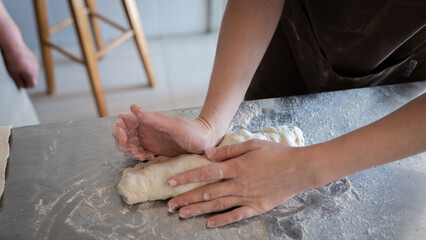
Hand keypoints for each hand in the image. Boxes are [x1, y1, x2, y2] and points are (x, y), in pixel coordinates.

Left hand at [1, 42, 38, 87]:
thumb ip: (19, 81)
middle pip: (34, 79)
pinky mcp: (35, 58)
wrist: (14, 46)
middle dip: (28, 80)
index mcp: (32, 75)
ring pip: (34, 72)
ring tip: (19, 69)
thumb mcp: (13, 74)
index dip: (26, 86)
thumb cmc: (13, 60)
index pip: (32, 85)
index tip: (21, 84)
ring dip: (28, 73)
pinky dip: (29, 67)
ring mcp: (36, 64)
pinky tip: (21, 63)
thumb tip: (22, 85)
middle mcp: (36, 70)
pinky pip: (33, 66)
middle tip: (19, 77)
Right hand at [113, 104, 220, 159]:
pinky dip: (139, 157)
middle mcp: (144, 129)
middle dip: (123, 145)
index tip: (125, 139)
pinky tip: (150, 157)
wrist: (205, 141)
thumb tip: (132, 106)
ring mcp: (148, 140)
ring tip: (144, 156)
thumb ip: (152, 118)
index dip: (117, 130)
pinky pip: (138, 153)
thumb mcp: (172, 125)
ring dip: (131, 152)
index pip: (122, 121)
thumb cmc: (192, 130)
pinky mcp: (153, 149)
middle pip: (121, 135)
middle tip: (137, 152)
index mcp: (146, 120)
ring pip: (128, 146)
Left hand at [166, 139, 316, 227]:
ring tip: (182, 213)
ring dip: (198, 210)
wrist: (300, 169)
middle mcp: (238, 184)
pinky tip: (209, 224)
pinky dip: (222, 220)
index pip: (205, 173)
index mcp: (236, 167)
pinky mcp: (257, 207)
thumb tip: (208, 154)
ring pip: (218, 205)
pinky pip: (237, 216)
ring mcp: (247, 197)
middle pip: (207, 192)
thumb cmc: (276, 154)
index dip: (187, 178)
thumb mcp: (253, 144)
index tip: (172, 182)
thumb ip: (229, 151)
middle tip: (170, 204)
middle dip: (186, 198)